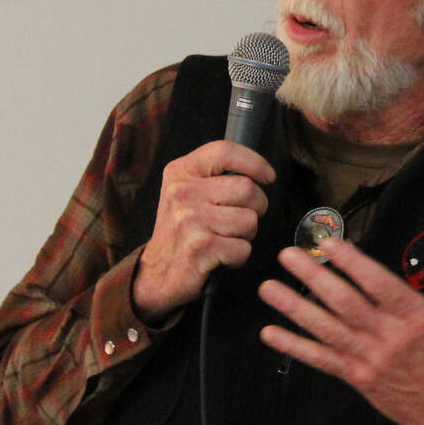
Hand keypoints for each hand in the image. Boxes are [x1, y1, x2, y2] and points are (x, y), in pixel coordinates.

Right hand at [131, 140, 274, 319]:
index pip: (225, 151)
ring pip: (249, 220)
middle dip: (256, 207)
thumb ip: (214, 176)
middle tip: (240, 219)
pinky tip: (221, 257)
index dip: (255, 162)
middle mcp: (183, 192)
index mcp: (180, 172)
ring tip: (226, 239)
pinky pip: (243, 248)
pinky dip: (239, 257)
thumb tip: (259, 172)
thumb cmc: (181, 231)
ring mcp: (190, 219)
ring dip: (246, 235)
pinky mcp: (199, 247)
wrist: (156, 273)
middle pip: (247, 188)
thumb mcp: (187, 192)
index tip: (267, 177)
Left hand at [257, 235, 423, 424]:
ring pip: (326, 329)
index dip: (352, 262)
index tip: (328, 242)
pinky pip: (321, 360)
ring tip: (268, 288)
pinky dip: (294, 347)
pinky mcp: (358, 379)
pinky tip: (270, 333)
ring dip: (294, 308)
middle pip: (344, 302)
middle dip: (314, 276)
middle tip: (287, 254)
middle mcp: (389, 337)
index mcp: (417, 318)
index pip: (378, 284)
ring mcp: (370, 360)